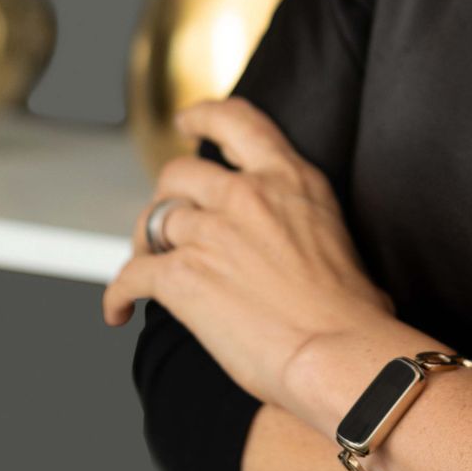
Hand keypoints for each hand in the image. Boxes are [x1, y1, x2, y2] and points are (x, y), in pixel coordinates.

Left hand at [101, 95, 393, 407]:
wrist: (340, 353)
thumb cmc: (353, 315)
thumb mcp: (333, 235)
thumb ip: (299, 221)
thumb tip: (295, 251)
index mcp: (289, 179)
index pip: (237, 123)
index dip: (204, 117)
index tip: (187, 122)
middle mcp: (246, 194)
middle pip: (179, 174)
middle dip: (167, 199)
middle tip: (167, 228)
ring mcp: (210, 232)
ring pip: (152, 221)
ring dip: (145, 246)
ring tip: (147, 272)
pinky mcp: (182, 275)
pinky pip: (131, 275)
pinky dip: (118, 294)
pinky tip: (119, 311)